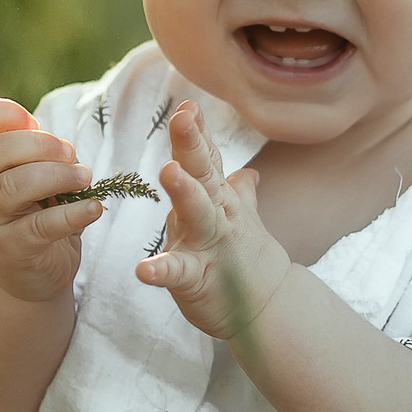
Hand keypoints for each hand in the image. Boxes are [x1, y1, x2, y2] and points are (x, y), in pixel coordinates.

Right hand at [0, 98, 99, 302]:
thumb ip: (43, 155)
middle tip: (70, 153)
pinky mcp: (13, 249)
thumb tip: (64, 148)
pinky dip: (73, 213)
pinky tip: (93, 207)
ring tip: (84, 178)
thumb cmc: (36, 214)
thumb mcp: (36, 178)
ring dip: (56, 176)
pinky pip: (43, 225)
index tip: (34, 121)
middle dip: (38, 145)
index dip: (3, 115)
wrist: (30, 273)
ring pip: (13, 187)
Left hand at [136, 102, 292, 342]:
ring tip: (169, 171)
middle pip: (203, 175)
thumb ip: (235, 192)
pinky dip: (161, 270)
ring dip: (185, 192)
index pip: (207, 159)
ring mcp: (209, 246)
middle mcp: (217, 215)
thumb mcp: (240, 220)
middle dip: (192, 145)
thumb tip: (243, 171)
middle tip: (183, 117)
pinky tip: (143, 269)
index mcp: (219, 199)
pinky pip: (178, 272)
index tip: (188, 104)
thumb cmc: (247, 260)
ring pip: (197, 214)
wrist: (268, 308)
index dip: (198, 132)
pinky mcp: (198, 280)